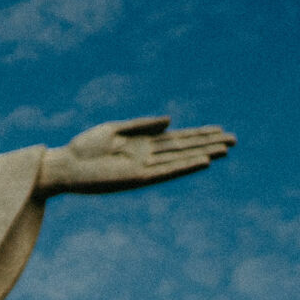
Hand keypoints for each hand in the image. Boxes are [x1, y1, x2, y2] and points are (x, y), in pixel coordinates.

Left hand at [36, 116, 234, 196]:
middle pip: (184, 148)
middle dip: (208, 144)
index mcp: (142, 144)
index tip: (219, 129)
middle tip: (234, 140)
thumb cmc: (83, 147)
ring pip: (180, 160)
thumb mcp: (114, 129)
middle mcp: (147, 157)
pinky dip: (184, 167)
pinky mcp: (137, 178)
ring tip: (226, 150)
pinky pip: (166, 172)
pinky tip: (203, 162)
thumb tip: (171, 121)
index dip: (198, 134)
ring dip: (203, 154)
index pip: (176, 138)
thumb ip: (142, 125)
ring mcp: (144, 168)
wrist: (64, 165)